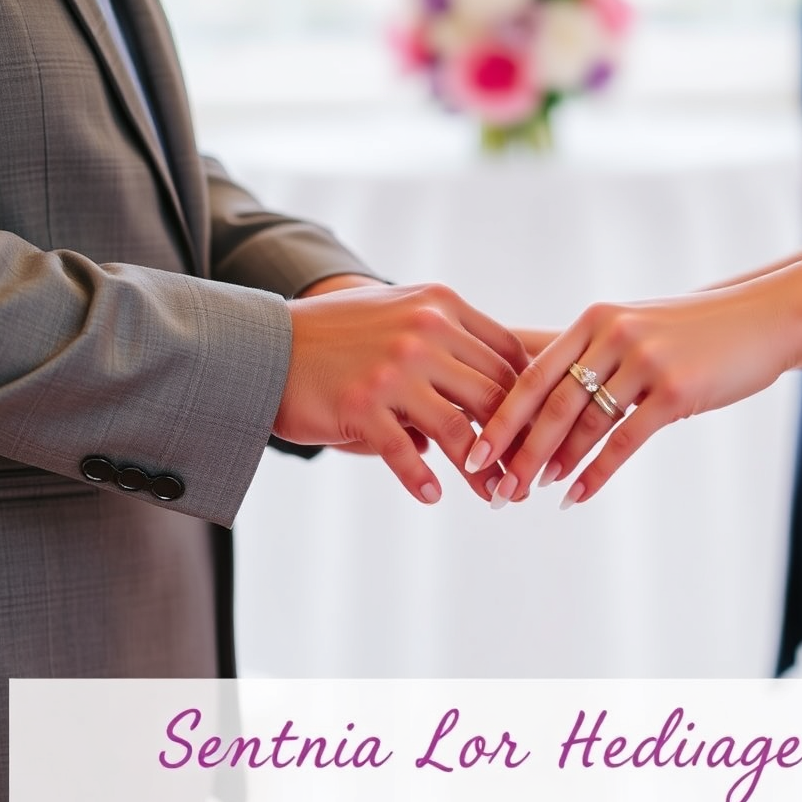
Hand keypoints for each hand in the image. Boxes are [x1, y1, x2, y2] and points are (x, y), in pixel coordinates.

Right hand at [273, 282, 528, 503]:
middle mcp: (424, 332)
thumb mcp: (398, 311)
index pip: (508, 356)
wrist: (266, 343)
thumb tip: (491, 387)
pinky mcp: (362, 405)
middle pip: (493, 396)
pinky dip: (422, 479)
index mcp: (441, 306)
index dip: (529, 399)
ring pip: (460, 431)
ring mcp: (393, 370)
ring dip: (481, 472)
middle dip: (516, 442)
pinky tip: (432, 496)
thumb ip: (447, 337)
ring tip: (493, 495)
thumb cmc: (338, 333)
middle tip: (524, 474)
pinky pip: (405, 452)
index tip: (536, 432)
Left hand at [467, 282, 801, 507]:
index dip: (499, 415)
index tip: (472, 449)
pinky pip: (625, 440)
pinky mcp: (676, 390)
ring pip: (585, 423)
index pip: (532, 373)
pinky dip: (596, 472)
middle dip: (518, 449)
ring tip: (527, 491)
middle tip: (494, 485)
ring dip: (554, 463)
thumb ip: (588, 356)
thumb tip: (537, 398)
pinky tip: (575, 496)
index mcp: (594, 322)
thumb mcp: (633, 330)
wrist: (761, 318)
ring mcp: (645, 361)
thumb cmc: (689, 332)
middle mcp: (613, 335)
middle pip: (551, 402)